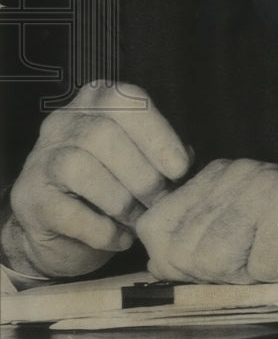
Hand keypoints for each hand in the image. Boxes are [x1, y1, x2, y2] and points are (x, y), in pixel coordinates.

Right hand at [3, 82, 191, 278]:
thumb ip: (162, 152)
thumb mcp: (140, 158)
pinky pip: (69, 212)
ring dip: (122, 201)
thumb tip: (186, 158)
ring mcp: (41, 158)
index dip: (158, 133)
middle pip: (104, 134)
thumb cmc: (111, 185)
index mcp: (96, 101)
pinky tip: (120, 239)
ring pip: (81, 168)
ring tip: (139, 220)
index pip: (127, 99)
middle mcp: (64, 121)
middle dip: (142, 174)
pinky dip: (103, 230)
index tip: (180, 168)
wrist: (61, 229)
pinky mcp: (31, 199)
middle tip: (161, 202)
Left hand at [136, 159, 277, 283]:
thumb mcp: (245, 233)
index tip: (222, 264)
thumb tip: (156, 261)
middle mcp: (237, 171)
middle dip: (214, 276)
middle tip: (261, 261)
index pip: (155, 229)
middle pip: (181, 252)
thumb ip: (198, 242)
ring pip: (215, 260)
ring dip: (248, 277)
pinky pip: (261, 267)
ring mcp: (266, 184)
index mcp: (218, 174)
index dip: (177, 263)